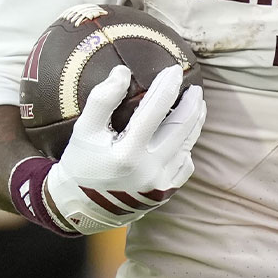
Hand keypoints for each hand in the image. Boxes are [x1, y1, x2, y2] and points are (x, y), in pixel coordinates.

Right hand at [43, 66, 205, 234]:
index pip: (155, 110)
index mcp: (127, 154)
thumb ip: (101, 100)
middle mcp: (148, 171)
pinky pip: (184, 167)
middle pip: (180, 129)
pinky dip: (187, 148)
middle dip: (191, 105)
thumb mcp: (83, 131)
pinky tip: (185, 137)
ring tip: (198, 106)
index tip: (174, 69)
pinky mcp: (163, 194)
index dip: (167, 86)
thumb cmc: (80, 164)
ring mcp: (159, 185)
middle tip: (195, 88)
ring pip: (186, 147)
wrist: (80, 207)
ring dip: (195, 124)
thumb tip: (123, 71)